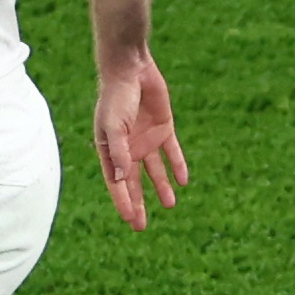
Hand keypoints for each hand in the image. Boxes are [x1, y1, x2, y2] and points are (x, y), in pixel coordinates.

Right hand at [91, 51, 188, 228]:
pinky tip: (184, 181)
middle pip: (134, 182)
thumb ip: (119, 152)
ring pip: (154, 170)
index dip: (123, 201)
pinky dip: (177, 165)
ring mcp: (146, 139)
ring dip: (162, 186)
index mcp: (110, 149)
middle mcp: (128, 148)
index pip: (117, 182)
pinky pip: (172, 152)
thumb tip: (123, 180)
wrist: (131, 69)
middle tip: (142, 226)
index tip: (130, 219)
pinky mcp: (163, 128)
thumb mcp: (114, 125)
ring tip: (170, 205)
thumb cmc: (116, 97)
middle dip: (138, 202)